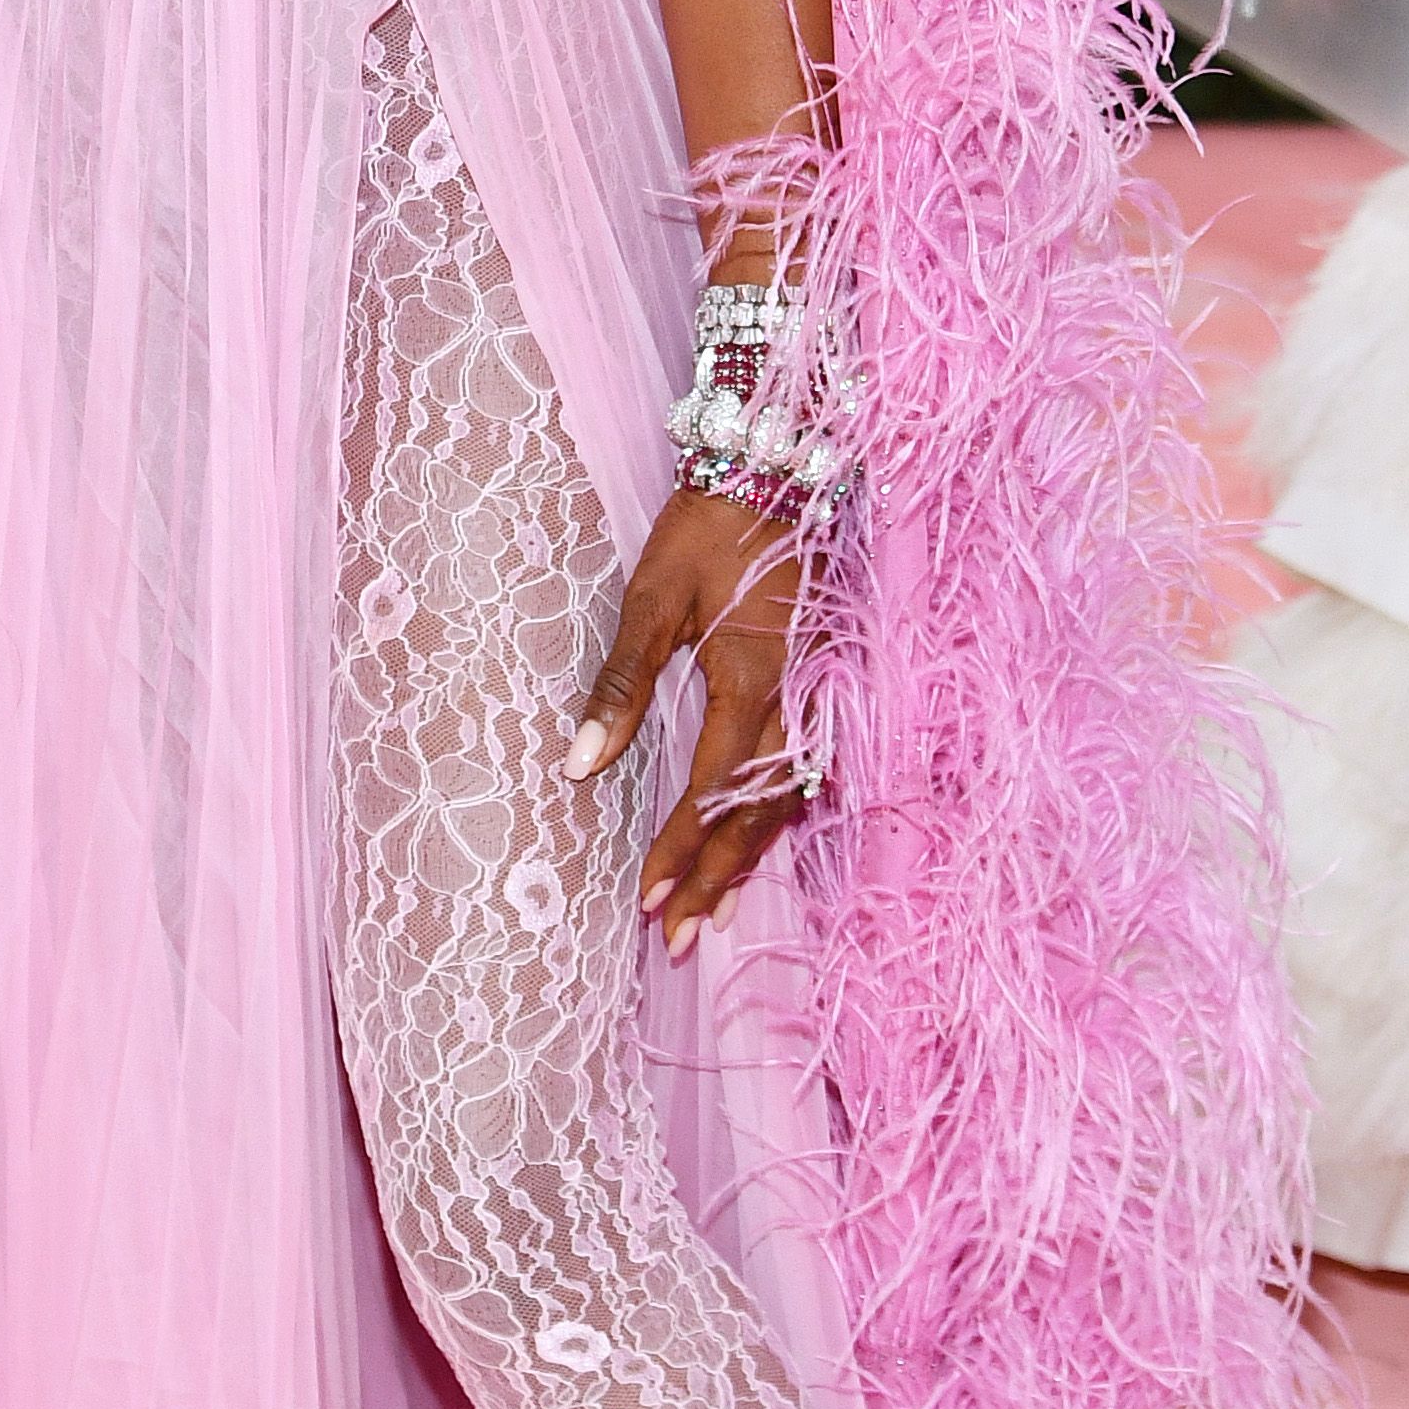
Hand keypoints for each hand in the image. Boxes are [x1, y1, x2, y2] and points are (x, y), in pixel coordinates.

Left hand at [570, 484, 811, 950]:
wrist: (778, 471)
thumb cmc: (706, 529)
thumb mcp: (650, 598)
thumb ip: (621, 683)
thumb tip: (582, 763)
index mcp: (753, 680)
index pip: (713, 788)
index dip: (681, 850)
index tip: (649, 900)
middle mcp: (799, 699)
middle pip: (759, 813)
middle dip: (718, 878)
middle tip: (679, 937)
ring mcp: (821, 695)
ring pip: (789, 800)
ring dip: (750, 858)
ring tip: (712, 911)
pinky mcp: (827, 686)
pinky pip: (806, 771)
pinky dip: (776, 817)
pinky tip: (754, 843)